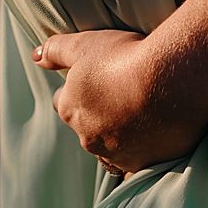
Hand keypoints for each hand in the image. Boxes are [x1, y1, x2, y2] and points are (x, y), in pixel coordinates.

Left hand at [34, 30, 205, 174]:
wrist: (171, 81)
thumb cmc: (124, 58)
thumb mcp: (83, 44)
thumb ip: (55, 50)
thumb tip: (35, 56)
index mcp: (70, 111)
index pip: (63, 102)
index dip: (78, 89)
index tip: (97, 79)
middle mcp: (89, 138)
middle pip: (88, 126)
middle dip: (100, 114)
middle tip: (122, 92)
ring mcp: (118, 154)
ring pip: (113, 146)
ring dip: (122, 133)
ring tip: (143, 112)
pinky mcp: (147, 163)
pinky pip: (141, 159)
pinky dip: (145, 149)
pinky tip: (156, 133)